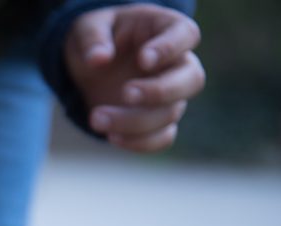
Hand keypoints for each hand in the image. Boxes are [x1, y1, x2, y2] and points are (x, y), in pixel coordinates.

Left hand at [65, 4, 205, 152]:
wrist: (91, 65)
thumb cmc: (97, 39)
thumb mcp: (88, 28)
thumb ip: (93, 39)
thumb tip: (98, 59)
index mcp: (165, 29)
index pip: (186, 35)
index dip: (170, 48)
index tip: (143, 59)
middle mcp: (176, 63)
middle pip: (192, 79)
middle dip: (159, 91)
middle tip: (125, 93)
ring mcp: (170, 94)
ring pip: (171, 113)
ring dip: (134, 122)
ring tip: (96, 118)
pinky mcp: (157, 120)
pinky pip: (162, 138)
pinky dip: (140, 143)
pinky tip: (111, 136)